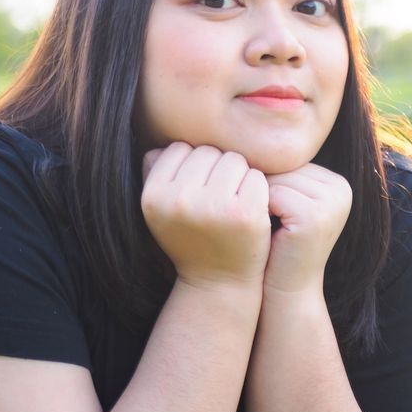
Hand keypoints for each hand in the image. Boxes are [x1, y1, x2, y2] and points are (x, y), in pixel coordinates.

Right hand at [141, 142, 270, 291]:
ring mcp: (213, 207)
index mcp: (153, 196)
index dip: (194, 167)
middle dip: (217, 170)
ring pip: (234, 159)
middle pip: (208, 151)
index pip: (180, 149)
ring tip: (232, 204)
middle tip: (218, 202)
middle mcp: (179, 201)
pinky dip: (258, 188)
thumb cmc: (192, 236)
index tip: (198, 192)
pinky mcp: (245, 213)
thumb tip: (161, 130)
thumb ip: (156, 170)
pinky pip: (256, 175)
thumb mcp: (162, 208)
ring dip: (239, 176)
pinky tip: (250, 210)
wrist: (218, 282)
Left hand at [263, 163, 352, 296]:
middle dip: (266, 190)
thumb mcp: (289, 204)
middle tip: (267, 220)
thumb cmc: (280, 244)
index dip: (271, 184)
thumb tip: (254, 136)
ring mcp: (332, 202)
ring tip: (268, 225)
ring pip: (277, 179)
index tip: (272, 211)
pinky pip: (274, 194)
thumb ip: (285, 174)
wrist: (289, 290)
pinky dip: (262, 210)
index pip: (290, 162)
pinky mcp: (315, 216)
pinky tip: (268, 230)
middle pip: (284, 168)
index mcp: (338, 183)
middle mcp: (341, 189)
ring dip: (262, 200)